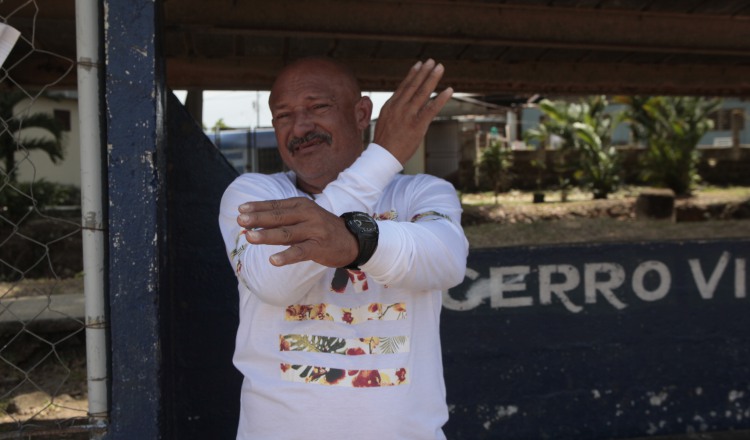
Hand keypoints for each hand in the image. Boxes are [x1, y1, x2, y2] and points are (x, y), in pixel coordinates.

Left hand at [237, 197, 357, 267]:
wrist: (351, 240)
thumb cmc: (321, 228)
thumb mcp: (305, 217)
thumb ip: (283, 219)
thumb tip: (254, 221)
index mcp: (302, 205)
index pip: (276, 205)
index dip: (258, 207)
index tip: (240, 210)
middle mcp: (308, 215)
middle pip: (278, 217)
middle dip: (258, 219)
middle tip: (240, 221)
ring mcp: (314, 231)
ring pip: (286, 233)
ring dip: (267, 235)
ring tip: (249, 237)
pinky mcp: (319, 247)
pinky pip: (300, 252)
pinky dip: (286, 256)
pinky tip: (273, 260)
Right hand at [374, 59, 452, 164]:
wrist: (382, 157)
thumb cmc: (385, 142)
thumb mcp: (385, 120)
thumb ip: (394, 110)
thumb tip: (401, 103)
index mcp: (390, 105)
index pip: (403, 86)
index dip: (413, 74)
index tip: (419, 64)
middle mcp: (399, 107)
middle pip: (413, 85)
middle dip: (424, 72)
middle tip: (432, 61)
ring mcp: (408, 115)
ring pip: (422, 93)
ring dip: (432, 78)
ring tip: (440, 67)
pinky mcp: (418, 125)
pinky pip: (431, 109)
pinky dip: (441, 99)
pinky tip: (449, 90)